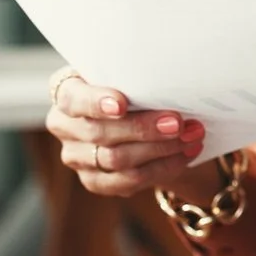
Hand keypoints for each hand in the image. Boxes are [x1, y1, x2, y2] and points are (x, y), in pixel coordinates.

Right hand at [48, 69, 207, 196]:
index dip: (96, 102)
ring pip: (117, 159)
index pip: (72, 98)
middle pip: (100, 132)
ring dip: (160, 149)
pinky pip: (128, 181)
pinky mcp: (93, 181)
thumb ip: (135, 77)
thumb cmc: (132, 86)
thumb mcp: (128, 74)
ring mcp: (75, 156)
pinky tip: (185, 155)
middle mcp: (63, 125)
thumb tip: (166, 80)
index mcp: (65, 90)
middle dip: (143, 128)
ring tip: (191, 136)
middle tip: (178, 122)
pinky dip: (162, 168)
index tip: (122, 104)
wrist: (140, 116)